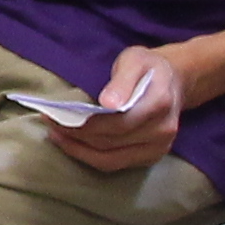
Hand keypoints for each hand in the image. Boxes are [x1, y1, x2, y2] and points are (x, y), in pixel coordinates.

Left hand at [49, 52, 183, 175]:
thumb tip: (108, 104)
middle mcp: (163, 131)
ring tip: (56, 135)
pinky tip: (73, 145)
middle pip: (110, 142)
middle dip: (76, 135)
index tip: (57, 115)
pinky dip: (90, 157)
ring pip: (110, 159)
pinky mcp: (151, 157)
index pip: (117, 122)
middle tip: (51, 123)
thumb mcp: (135, 59)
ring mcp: (159, 148)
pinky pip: (115, 164)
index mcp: (160, 103)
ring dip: (78, 150)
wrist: (173, 82)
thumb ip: (123, 79)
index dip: (85, 123)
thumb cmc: (148, 67)